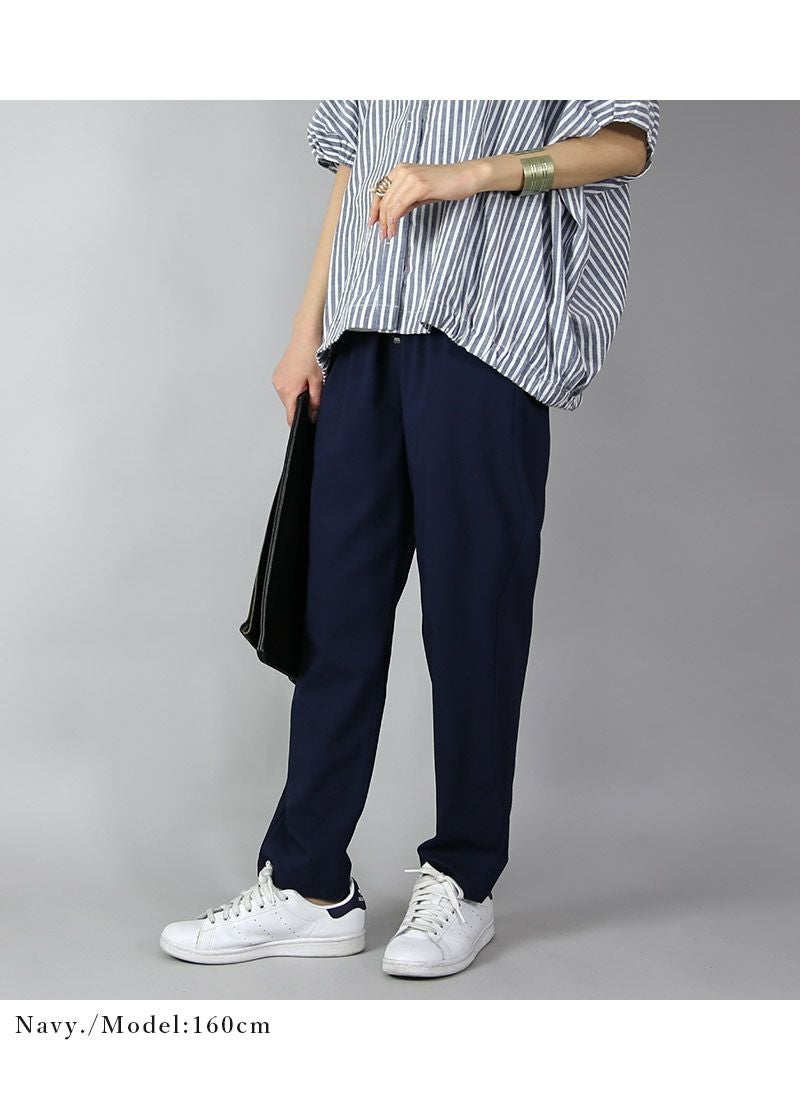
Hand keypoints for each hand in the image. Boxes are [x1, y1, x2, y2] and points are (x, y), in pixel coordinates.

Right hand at [271, 335, 323, 426]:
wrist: (305, 336)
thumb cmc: (311, 354)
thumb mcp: (318, 381)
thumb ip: (315, 401)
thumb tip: (313, 415)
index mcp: (288, 390)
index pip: (291, 416)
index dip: (300, 422)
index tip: (308, 422)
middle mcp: (279, 386)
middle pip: (290, 406)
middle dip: (301, 404)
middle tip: (313, 392)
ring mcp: (277, 380)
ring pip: (288, 397)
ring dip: (297, 394)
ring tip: (307, 380)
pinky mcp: (277, 374)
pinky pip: (285, 387)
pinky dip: (293, 386)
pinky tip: (301, 376)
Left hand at [368, 160, 483, 239]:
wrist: (465, 177)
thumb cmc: (445, 185)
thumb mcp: (420, 193)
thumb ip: (405, 201)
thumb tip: (392, 215)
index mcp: (400, 170)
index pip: (380, 191)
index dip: (374, 209)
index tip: (373, 223)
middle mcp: (402, 171)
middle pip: (383, 199)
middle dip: (380, 220)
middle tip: (382, 236)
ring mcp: (410, 177)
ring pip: (390, 204)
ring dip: (386, 223)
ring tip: (388, 236)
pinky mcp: (419, 185)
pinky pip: (399, 206)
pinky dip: (394, 220)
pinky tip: (395, 229)